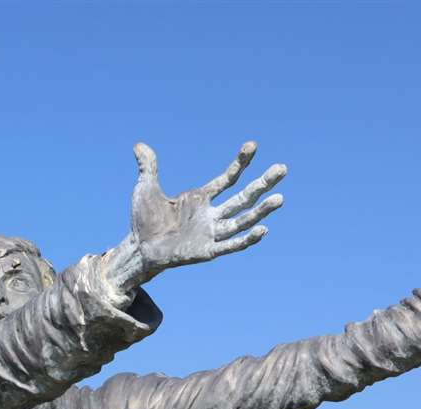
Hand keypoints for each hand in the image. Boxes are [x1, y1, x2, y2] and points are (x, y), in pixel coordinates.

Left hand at [112, 141, 286, 286]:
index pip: (227, 179)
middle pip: (243, 197)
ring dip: (261, 211)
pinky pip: (231, 245)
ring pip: (242, 220)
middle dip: (262, 183)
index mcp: (200, 198)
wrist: (137, 248)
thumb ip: (148, 167)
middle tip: (282, 168)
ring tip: (280, 198)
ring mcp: (210, 233)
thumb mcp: (145, 189)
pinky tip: (263, 229)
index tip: (252, 145)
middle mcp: (210, 214)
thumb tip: (139, 145)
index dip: (240, 163)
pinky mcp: (206, 251)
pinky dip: (247, 239)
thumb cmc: (143, 221)